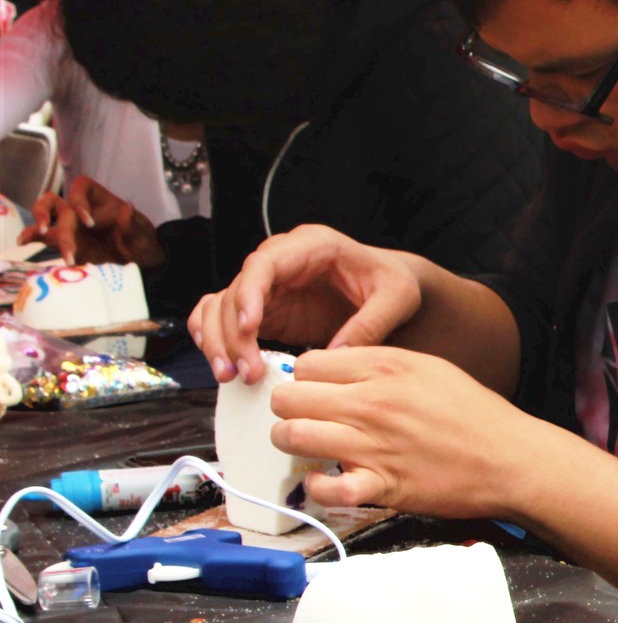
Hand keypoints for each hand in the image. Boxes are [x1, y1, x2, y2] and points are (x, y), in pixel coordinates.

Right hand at [30, 176, 161, 266]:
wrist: (139, 263)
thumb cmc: (143, 242)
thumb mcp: (144, 234)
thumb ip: (135, 223)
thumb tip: (128, 207)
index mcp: (101, 200)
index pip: (81, 187)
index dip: (79, 200)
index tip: (89, 222)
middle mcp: (81, 210)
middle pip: (57, 203)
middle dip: (51, 216)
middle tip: (51, 231)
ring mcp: (71, 226)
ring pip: (45, 214)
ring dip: (38, 223)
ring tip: (35, 236)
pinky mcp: (66, 243)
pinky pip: (44, 236)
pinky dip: (32, 236)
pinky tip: (23, 242)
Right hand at [187, 224, 424, 383]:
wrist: (389, 288)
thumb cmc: (393, 283)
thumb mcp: (397, 299)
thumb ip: (371, 324)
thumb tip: (334, 357)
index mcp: (312, 246)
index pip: (263, 264)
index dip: (249, 295)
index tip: (250, 328)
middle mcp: (281, 261)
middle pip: (236, 291)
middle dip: (232, 333)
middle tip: (244, 372)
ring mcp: (269, 285)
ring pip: (221, 306)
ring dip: (218, 341)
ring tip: (232, 377)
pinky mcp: (264, 308)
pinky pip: (223, 318)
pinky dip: (215, 339)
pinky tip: (224, 364)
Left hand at [268, 345, 553, 518]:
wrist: (512, 459)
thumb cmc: (474, 415)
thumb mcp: (430, 368)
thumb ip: (378, 364)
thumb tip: (333, 369)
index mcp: (386, 368)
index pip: (307, 364)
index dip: (305, 379)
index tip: (315, 392)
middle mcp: (373, 403)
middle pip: (288, 398)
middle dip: (289, 409)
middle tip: (307, 418)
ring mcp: (374, 446)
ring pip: (292, 436)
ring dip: (293, 444)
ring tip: (311, 447)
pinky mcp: (382, 486)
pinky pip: (325, 488)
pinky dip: (317, 487)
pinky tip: (329, 479)